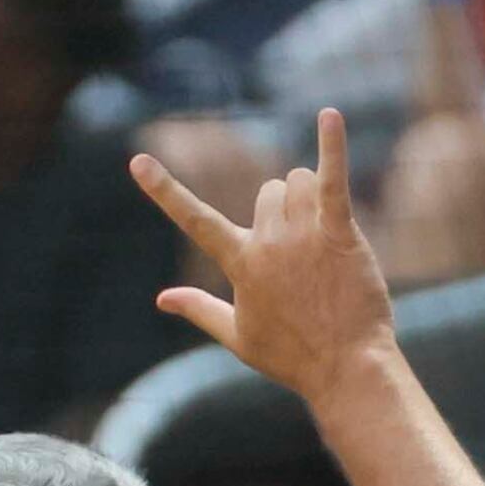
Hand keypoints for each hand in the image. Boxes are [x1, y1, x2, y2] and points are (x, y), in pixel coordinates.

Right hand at [133, 107, 398, 412]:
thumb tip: (162, 298)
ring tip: (325, 240)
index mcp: (240, 264)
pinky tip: (329, 116)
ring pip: (298, 181)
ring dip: (309, 197)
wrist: (347, 370)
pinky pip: (333, 178)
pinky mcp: (340, 232)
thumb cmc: (294, 358)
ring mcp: (303, 235)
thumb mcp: (238, 337)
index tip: (137, 162)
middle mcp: (266, 243)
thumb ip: (199, 309)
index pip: (193, 220)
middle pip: (268, 190)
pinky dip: (333, 146)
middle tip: (304, 254)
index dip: (164, 191)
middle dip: (283, 210)